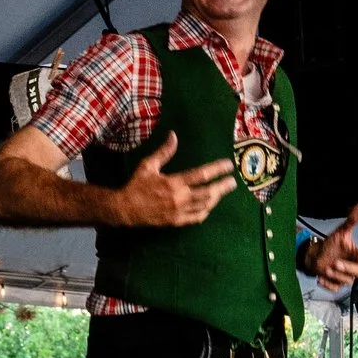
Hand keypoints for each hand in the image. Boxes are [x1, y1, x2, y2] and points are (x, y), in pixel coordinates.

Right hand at [106, 135, 232, 227]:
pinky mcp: (176, 221)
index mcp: (173, 182)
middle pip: (208, 192)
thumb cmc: (137, 185)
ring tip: (223, 192)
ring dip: (216, 198)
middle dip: (222, 187)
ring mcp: (178, 212)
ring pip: (204, 206)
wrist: (125, 209)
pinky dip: (205, 211)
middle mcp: (179, 198)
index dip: (217, 169)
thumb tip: (173, 136)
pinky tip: (209, 206)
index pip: (201, 175)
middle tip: (232, 182)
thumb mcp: (148, 166)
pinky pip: (196, 218)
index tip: (228, 165)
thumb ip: (164, 152)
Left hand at [305, 204, 357, 288]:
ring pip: (347, 281)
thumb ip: (351, 221)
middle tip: (337, 263)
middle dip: (349, 268)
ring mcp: (345, 276)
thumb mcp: (341, 232)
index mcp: (357, 255)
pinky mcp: (336, 284)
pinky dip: (328, 284)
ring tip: (327, 268)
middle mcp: (353, 267)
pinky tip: (321, 278)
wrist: (317, 255)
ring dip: (337, 275)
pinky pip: (335, 288)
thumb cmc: (331, 245)